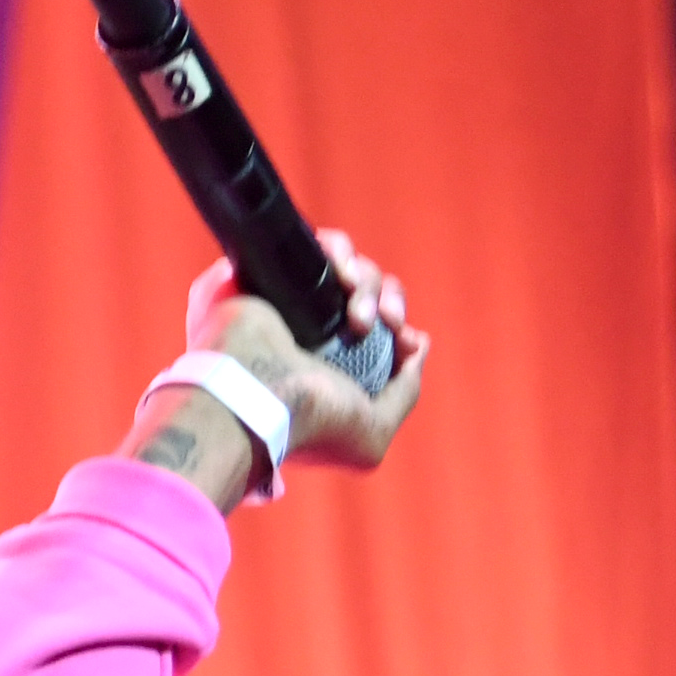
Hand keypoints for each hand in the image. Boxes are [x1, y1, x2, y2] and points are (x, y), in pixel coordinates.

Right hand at [167, 231, 428, 475]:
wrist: (257, 394)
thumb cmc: (312, 423)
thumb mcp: (373, 434)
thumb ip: (405, 391)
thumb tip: (418, 344)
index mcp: (331, 365)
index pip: (377, 328)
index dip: (397, 324)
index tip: (404, 337)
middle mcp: (309, 330)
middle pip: (368, 290)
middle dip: (388, 299)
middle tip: (383, 322)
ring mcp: (288, 298)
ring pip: (348, 265)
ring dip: (366, 281)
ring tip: (356, 311)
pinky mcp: (267, 268)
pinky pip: (314, 240)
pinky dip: (338, 250)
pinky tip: (339, 273)